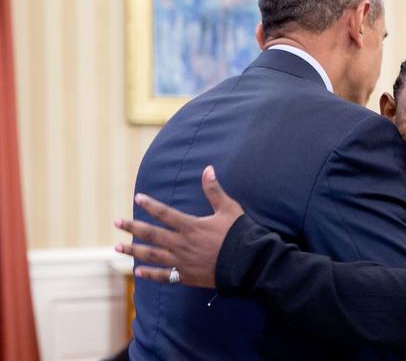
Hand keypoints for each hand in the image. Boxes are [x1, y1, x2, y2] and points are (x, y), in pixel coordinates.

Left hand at [114, 165, 243, 287]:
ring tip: (117, 247)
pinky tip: (138, 272)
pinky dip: (150, 274)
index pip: (165, 213)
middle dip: (132, 228)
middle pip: (151, 234)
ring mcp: (182, 261)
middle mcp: (182, 244)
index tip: (138, 198)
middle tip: (116, 222)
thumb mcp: (229, 209)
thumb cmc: (240, 234)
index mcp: (191, 226)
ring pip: (152, 255)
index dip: (150, 205)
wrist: (248, 263)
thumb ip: (214, 190)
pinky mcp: (187, 276)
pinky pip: (164, 276)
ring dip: (133, 251)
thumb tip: (208, 169)